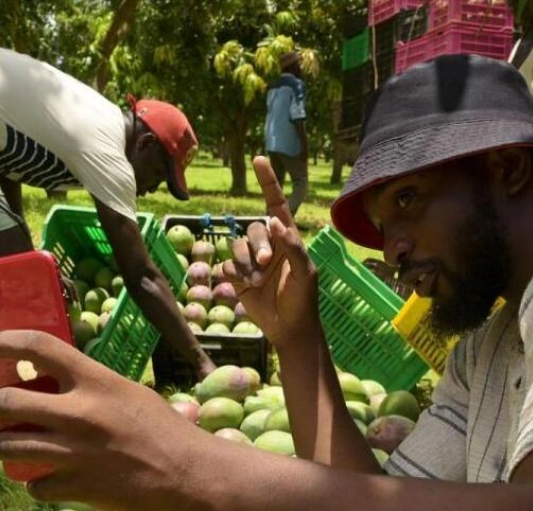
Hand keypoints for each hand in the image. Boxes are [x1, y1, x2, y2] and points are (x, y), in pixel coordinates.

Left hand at [0, 330, 210, 510]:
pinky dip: (34, 483)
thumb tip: (56, 384)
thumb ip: (92, 388)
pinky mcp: (79, 488)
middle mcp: (80, 413)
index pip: (37, 347)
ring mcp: (76, 453)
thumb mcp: (129, 394)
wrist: (194, 475)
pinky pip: (36, 485)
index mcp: (96, 381)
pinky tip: (40, 482)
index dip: (2, 342)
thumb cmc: (167, 430)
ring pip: (9, 447)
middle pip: (8, 402)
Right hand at [216, 156, 318, 348]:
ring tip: (257, 282)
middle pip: (252, 229)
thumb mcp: (305, 274)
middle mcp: (268, 246)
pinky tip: (244, 287)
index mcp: (287, 240)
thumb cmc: (303, 301)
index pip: (276, 205)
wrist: (289, 330)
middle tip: (267, 264)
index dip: (268, 182)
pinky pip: (227, 266)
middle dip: (258, 246)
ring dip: (246, 264)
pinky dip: (234, 275)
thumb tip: (275, 220)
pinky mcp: (237, 278)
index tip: (259, 159)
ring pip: (236, 247)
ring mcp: (251, 262)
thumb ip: (293, 246)